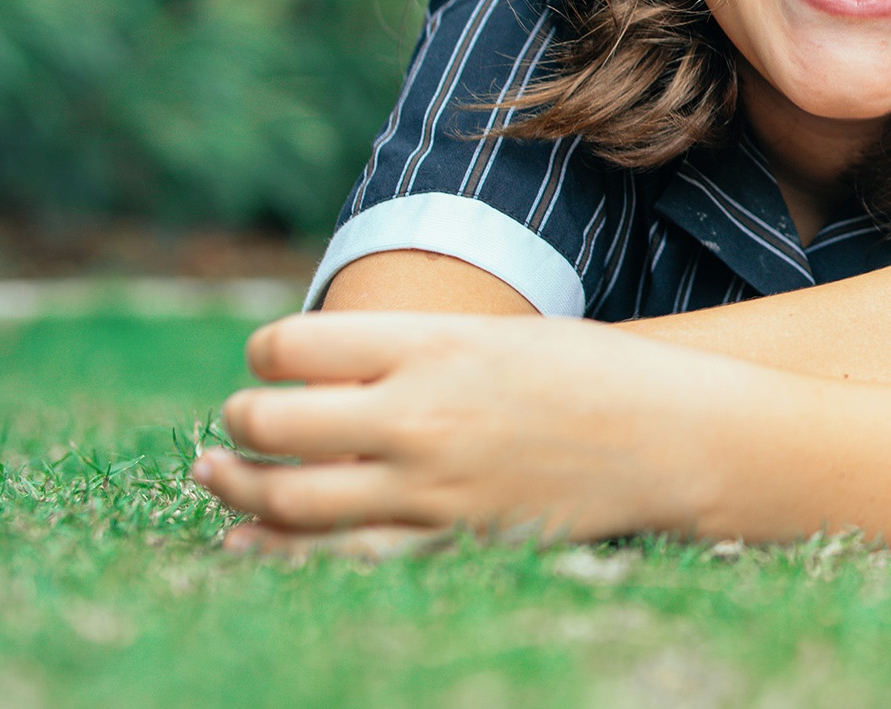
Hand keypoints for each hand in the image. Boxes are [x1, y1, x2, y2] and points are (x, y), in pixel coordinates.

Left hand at [193, 312, 745, 544]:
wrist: (672, 437)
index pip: (293, 345)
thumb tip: (324, 368)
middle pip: (272, 420)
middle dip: (239, 420)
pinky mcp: (446, 538)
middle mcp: (419, 412)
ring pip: (287, 496)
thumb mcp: (499, 334)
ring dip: (235, 486)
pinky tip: (243, 543)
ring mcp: (429, 484)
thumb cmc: (591, 373)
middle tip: (238, 421)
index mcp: (434, 343)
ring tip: (217, 474)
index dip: (264, 353)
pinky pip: (336, 555)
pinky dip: (275, 552)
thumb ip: (413, 350)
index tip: (270, 360)